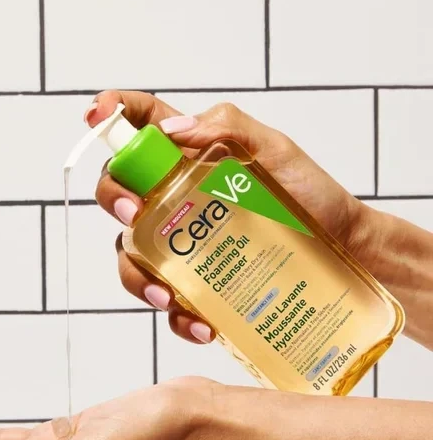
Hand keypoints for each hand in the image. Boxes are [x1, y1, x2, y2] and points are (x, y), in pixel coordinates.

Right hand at [89, 91, 375, 344]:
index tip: (95, 117)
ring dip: (137, 275)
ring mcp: (181, 242)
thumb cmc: (311, 198)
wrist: (343, 252)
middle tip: (133, 215)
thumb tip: (172, 130)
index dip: (110, 115)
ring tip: (166, 294)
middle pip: (119, 190)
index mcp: (191, 156)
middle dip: (113, 199)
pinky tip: (200, 324)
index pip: (140, 125)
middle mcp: (176, 197)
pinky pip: (168, 299)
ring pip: (131, 255)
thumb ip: (227, 128)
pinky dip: (176, 316)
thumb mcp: (277, 152)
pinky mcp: (194, 281)